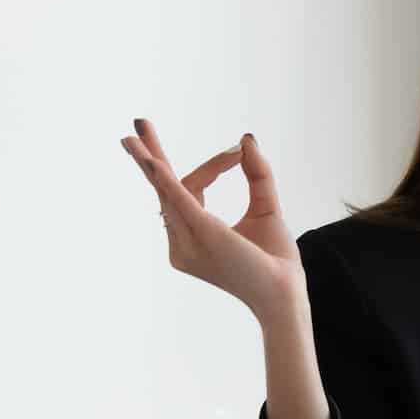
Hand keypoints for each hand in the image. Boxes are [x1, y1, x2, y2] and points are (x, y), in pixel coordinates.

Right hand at [121, 119, 301, 315]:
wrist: (285, 293)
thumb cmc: (275, 260)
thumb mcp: (266, 207)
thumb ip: (257, 175)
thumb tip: (246, 140)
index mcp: (193, 236)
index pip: (191, 189)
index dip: (214, 166)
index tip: (237, 152)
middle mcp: (182, 242)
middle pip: (166, 189)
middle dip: (150, 157)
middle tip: (137, 125)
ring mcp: (187, 241)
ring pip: (167, 191)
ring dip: (150, 161)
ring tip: (134, 135)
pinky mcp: (202, 235)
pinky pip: (178, 202)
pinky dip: (165, 179)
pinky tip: (152, 161)